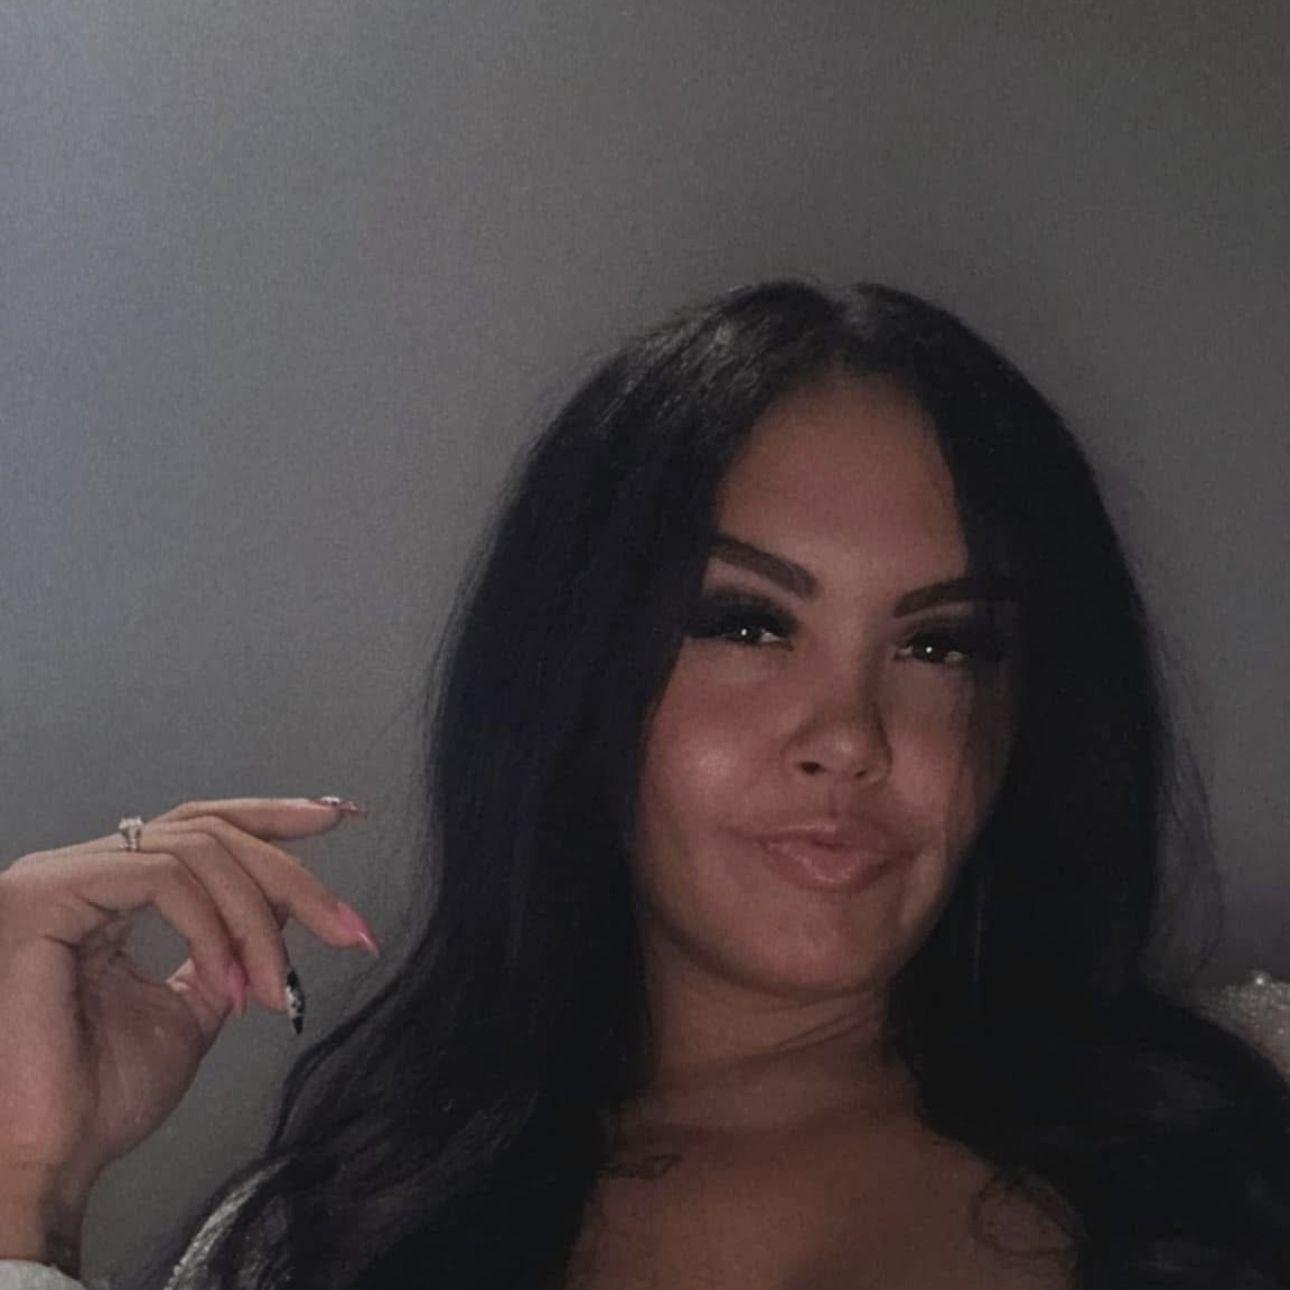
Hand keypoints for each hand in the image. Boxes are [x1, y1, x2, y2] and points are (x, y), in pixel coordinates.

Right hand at [0, 797, 376, 1211]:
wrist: (48, 1161)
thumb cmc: (100, 1099)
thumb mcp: (195, 1005)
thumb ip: (234, 948)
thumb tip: (287, 904)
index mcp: (105, 894)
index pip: (195, 828)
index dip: (268, 817)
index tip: (333, 820)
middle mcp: (78, 874)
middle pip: (207, 832)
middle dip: (289, 874)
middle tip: (346, 926)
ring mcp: (58, 879)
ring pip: (195, 851)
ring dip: (256, 917)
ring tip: (275, 983)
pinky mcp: (48, 896)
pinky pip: (163, 880)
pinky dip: (213, 926)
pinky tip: (229, 980)